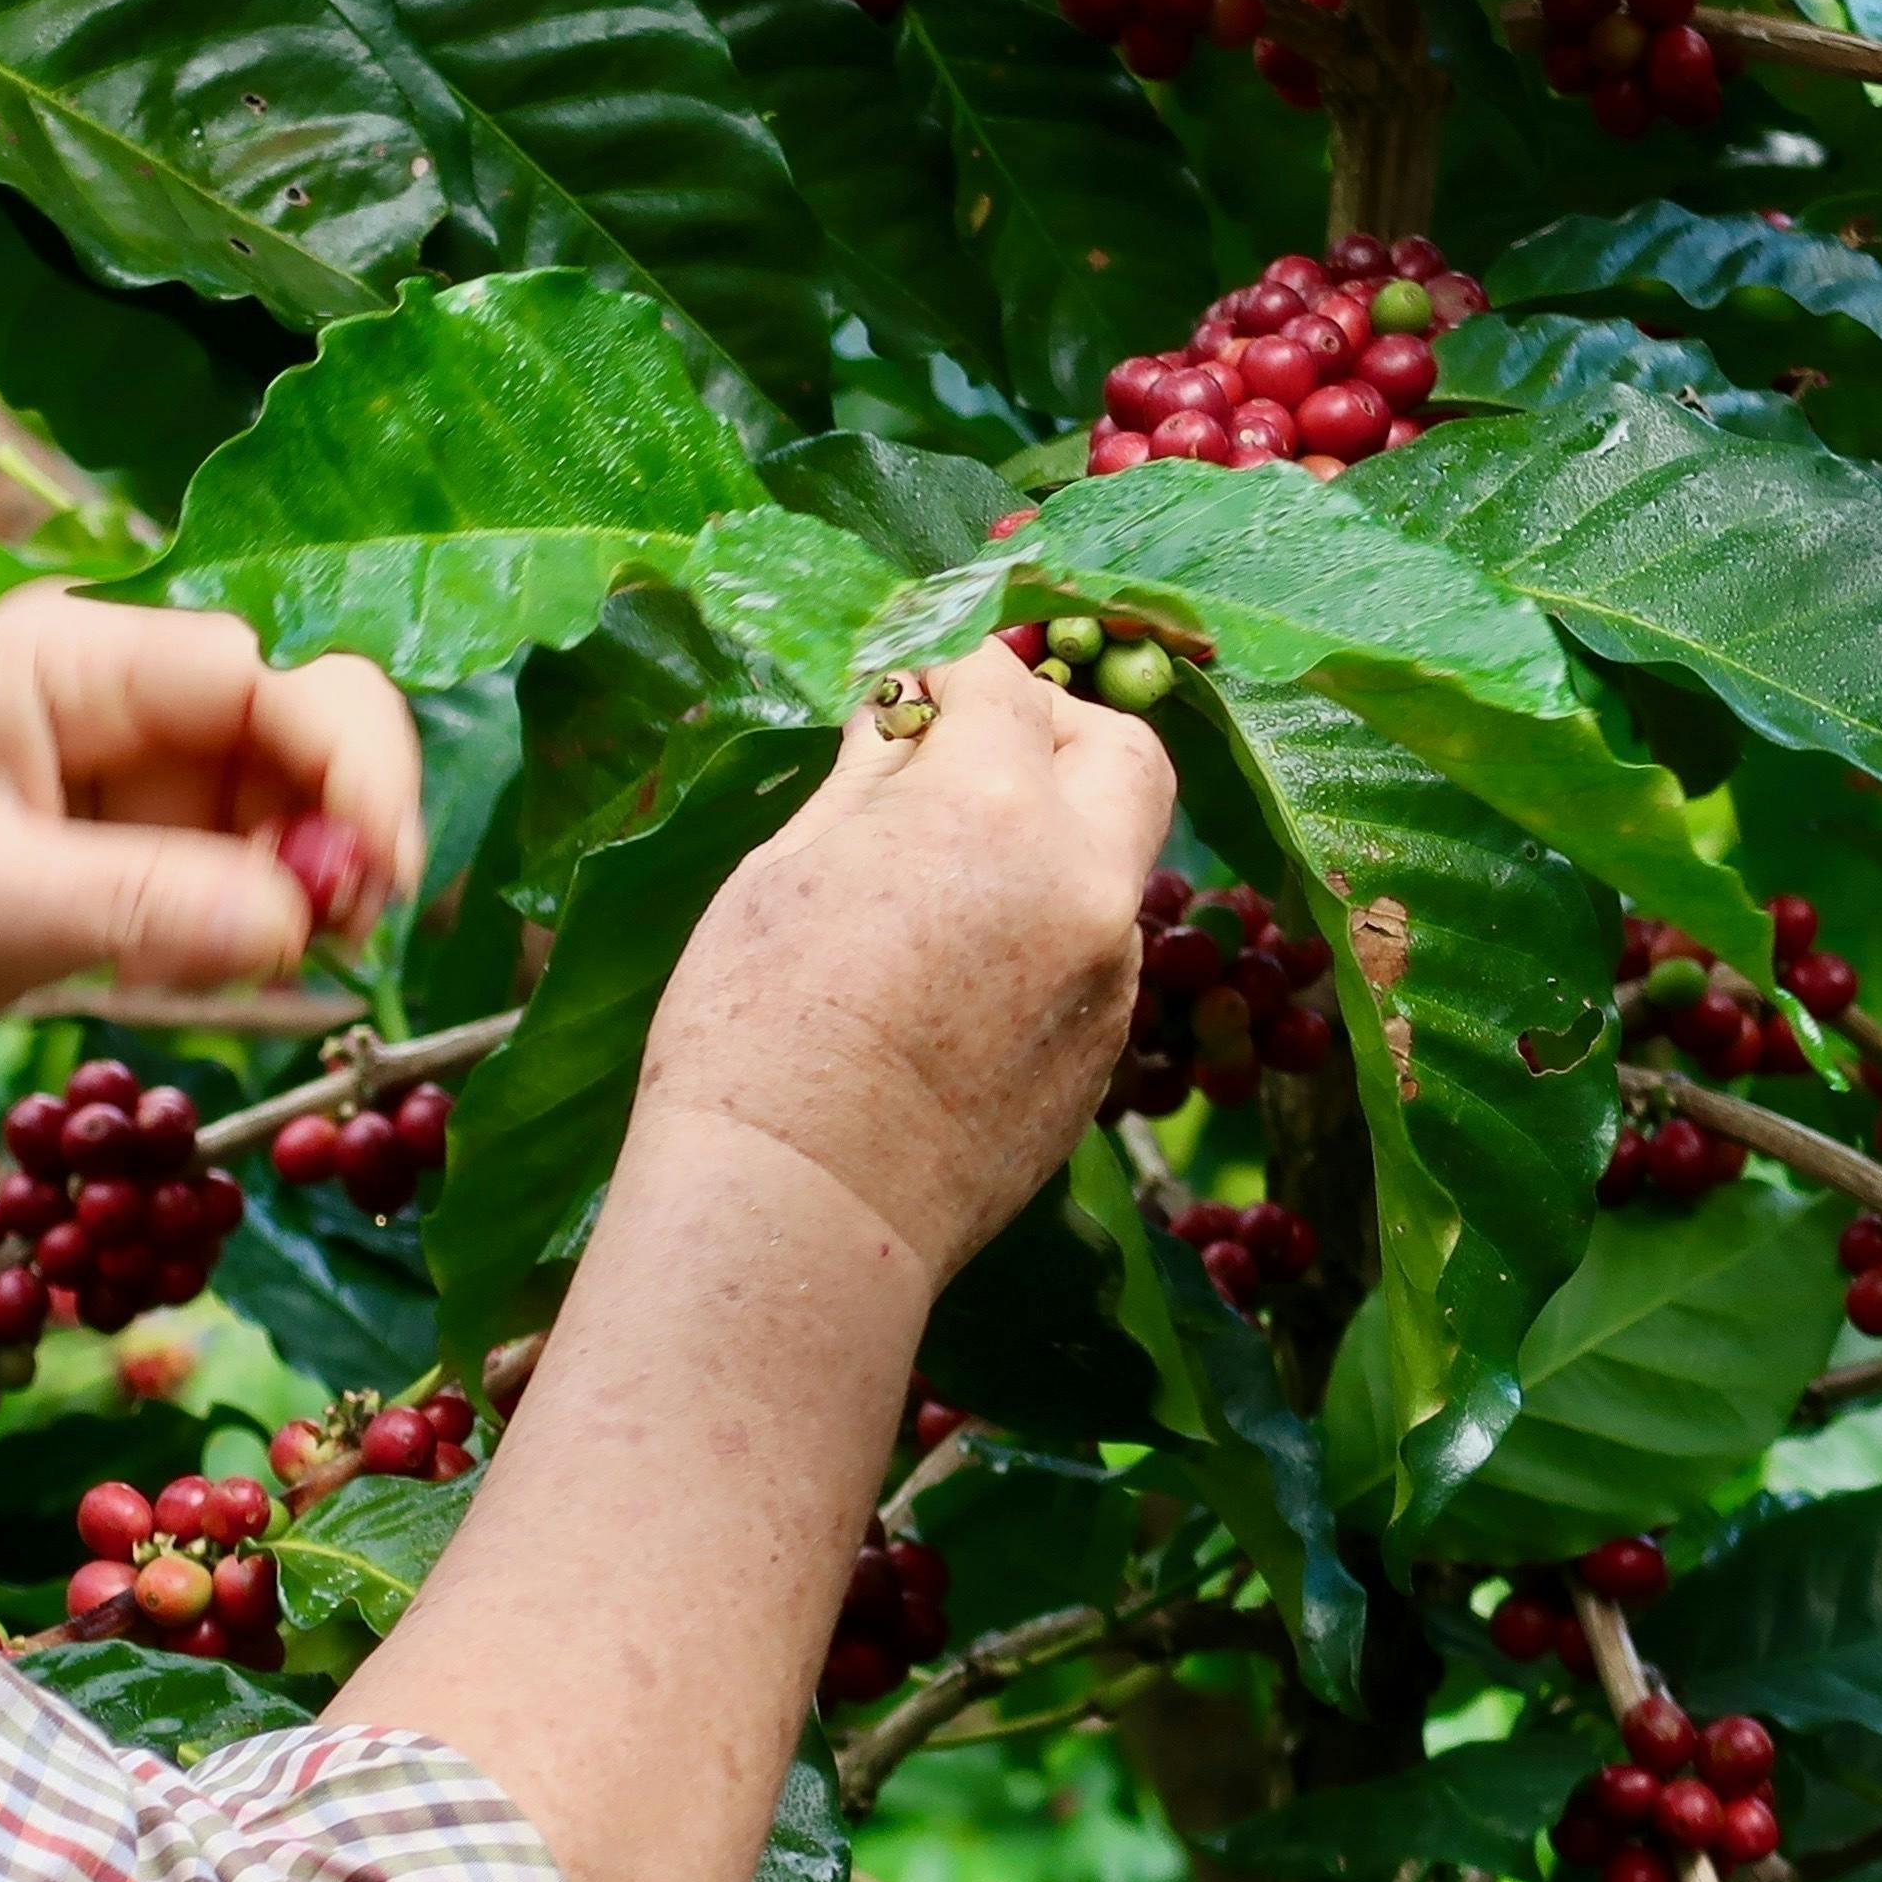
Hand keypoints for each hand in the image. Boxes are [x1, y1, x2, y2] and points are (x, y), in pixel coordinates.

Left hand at [0, 590, 416, 1244]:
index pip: (273, 672)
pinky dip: (246, 932)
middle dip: (342, 828)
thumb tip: (296, 923)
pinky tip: (206, 978)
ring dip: (299, 891)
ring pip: (281, 817)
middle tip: (341, 940)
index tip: (378, 874)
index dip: (354, 761)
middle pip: (300, 734)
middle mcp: (120, 700)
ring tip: (245, 970)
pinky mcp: (117, 859)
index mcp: (79, 654)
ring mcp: (124, 781)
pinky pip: (230, 882)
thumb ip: (137, 905)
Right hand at [625, 650, 1170, 1286]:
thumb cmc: (755, 1026)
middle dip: (1056, 730)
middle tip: (977, 755)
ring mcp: (1110, 972)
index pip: (1005, 687)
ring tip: (947, 881)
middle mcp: (1081, 877)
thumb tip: (903, 725)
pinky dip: (1047, 926)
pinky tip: (959, 974)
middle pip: (1125, 750)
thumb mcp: (786, 870)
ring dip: (1051, 837)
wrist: (801, 1204)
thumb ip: (868, 783)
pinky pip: (1095, 950)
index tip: (913, 697)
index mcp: (992, 808)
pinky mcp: (1108, 1052)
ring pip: (1114, 857)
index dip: (953, 677)